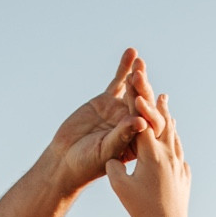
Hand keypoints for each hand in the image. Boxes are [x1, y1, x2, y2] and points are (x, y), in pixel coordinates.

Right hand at [45, 47, 149, 195]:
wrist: (66, 158)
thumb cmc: (87, 163)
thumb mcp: (105, 151)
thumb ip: (122, 136)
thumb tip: (141, 122)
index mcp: (139, 142)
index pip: (149, 124)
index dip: (147, 112)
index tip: (141, 103)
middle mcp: (134, 124)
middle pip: (143, 104)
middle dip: (142, 90)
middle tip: (140, 75)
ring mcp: (122, 110)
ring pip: (133, 90)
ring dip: (137, 76)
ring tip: (140, 62)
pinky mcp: (108, 101)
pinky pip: (119, 82)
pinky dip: (124, 68)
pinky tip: (131, 52)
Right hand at [105, 85, 191, 216]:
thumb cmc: (142, 209)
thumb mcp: (120, 188)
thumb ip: (113, 167)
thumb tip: (113, 157)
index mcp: (152, 154)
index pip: (144, 121)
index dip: (137, 102)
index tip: (134, 85)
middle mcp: (169, 155)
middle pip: (163, 121)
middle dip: (155, 102)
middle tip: (151, 84)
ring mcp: (179, 164)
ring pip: (174, 134)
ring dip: (168, 117)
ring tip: (165, 104)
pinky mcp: (184, 175)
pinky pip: (179, 150)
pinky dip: (174, 138)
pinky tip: (173, 139)